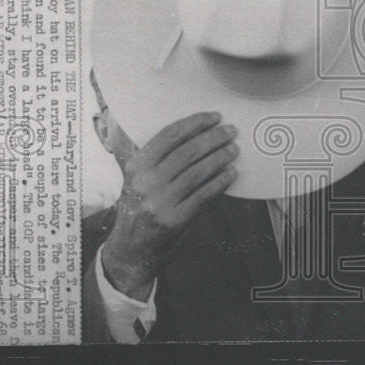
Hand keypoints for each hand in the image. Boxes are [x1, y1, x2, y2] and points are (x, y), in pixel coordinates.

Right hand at [101, 112, 238, 300]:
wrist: (131, 249)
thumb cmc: (139, 208)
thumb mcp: (136, 179)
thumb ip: (154, 157)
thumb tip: (191, 132)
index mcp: (136, 166)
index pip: (169, 135)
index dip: (195, 123)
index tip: (214, 116)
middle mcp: (146, 182)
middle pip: (187, 152)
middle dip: (213, 138)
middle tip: (231, 131)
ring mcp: (160, 202)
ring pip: (198, 172)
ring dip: (220, 158)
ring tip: (234, 150)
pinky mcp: (175, 220)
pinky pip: (204, 196)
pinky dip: (220, 183)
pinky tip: (232, 174)